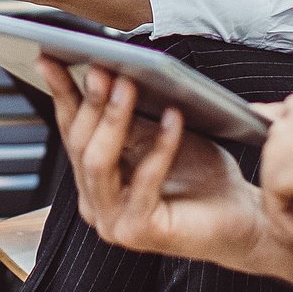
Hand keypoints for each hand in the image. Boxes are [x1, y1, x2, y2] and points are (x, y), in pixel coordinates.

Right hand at [43, 57, 261, 261]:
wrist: (241, 219)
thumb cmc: (202, 176)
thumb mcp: (156, 135)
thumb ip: (127, 116)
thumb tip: (104, 73)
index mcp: (94, 179)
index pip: (72, 130)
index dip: (61, 93)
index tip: (51, 59)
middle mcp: (96, 203)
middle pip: (80, 145)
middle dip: (90, 102)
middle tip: (101, 69)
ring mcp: (113, 222)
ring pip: (99, 162)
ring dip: (113, 119)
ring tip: (127, 85)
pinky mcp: (139, 232)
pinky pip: (143, 182)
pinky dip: (159, 146)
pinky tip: (173, 117)